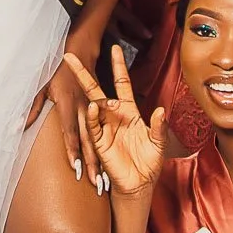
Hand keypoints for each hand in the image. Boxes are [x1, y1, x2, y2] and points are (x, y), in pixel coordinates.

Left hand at [28, 49, 103, 189]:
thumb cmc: (56, 69)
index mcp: (68, 103)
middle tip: (95, 185)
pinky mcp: (101, 108)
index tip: (76, 168)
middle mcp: (84, 108)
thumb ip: (33, 106)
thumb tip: (19, 126)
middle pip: (89, 140)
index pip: (69, 131)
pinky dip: (106, 150)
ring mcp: (95, 108)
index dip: (72, 150)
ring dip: (102, 162)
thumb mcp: (40, 84)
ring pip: (99, 139)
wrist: (80, 51)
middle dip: (93, 164)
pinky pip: (104, 132)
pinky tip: (108, 167)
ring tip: (104, 183)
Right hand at [62, 47, 166, 198]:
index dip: (118, 66)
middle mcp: (114, 116)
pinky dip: (92, 115)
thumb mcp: (158, 142)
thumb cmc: (149, 161)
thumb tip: (162, 110)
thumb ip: (159, 126)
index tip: (115, 48)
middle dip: (84, 73)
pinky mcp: (99, 141)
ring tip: (82, 77)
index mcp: (129, 111)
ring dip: (89, 91)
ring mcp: (104, 127)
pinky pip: (93, 125)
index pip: (122, 83)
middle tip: (71, 56)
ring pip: (92, 104)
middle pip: (97, 89)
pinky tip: (93, 105)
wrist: (139, 183)